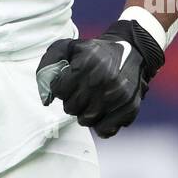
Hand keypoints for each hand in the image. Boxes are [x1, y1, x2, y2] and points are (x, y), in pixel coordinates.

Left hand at [36, 16, 164, 137]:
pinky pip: (104, 130)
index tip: (68, 81)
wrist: (132, 50)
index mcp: (86, 64)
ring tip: (90, 100)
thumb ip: (49, 64)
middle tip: (79, 91)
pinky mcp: (129, 108)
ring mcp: (117, 96)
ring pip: (85, 120)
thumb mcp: (69, 47)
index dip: (60, 87)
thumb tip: (45, 98)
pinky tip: (102, 111)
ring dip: (84, 112)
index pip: (59, 90)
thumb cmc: (95, 52)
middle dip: (71, 100)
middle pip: (71, 108)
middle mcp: (103, 80)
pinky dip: (100, 124)